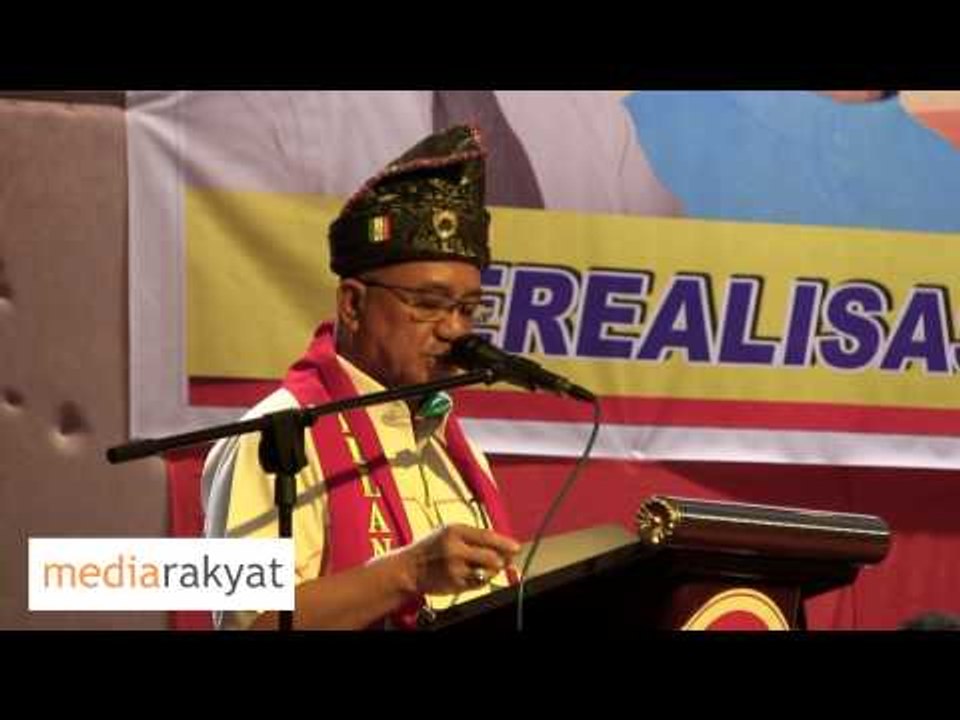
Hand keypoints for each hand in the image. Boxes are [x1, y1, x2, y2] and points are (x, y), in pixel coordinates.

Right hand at [400, 524, 519, 595]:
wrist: (409, 568)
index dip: (505, 543)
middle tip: (502, 560)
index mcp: (454, 531)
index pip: (487, 536)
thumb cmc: (433, 547)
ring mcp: (454, 569)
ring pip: (487, 572)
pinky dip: (480, 580)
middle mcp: (454, 549)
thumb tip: (505, 546)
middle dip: (501, 560)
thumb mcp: (449, 532)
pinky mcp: (454, 585)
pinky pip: (479, 584)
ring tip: (482, 567)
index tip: (516, 548)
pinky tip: (470, 574)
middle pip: (492, 557)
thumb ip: (475, 537)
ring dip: (492, 571)